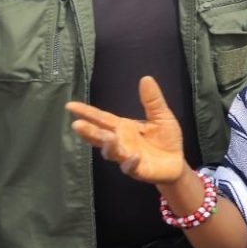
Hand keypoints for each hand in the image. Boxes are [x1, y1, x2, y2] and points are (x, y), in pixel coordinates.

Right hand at [66, 77, 186, 184]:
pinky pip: (131, 167)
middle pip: (101, 136)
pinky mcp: (138, 169)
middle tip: (76, 125)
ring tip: (108, 137)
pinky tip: (134, 156)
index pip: (102, 118)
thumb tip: (146, 78)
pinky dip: (130, 163)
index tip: (69, 105)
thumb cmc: (165, 138)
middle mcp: (120, 142)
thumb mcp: (161, 116)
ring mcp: (127, 156)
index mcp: (123, 127)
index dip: (86, 112)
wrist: (176, 162)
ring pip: (112, 152)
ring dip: (109, 146)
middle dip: (89, 131)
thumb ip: (152, 100)